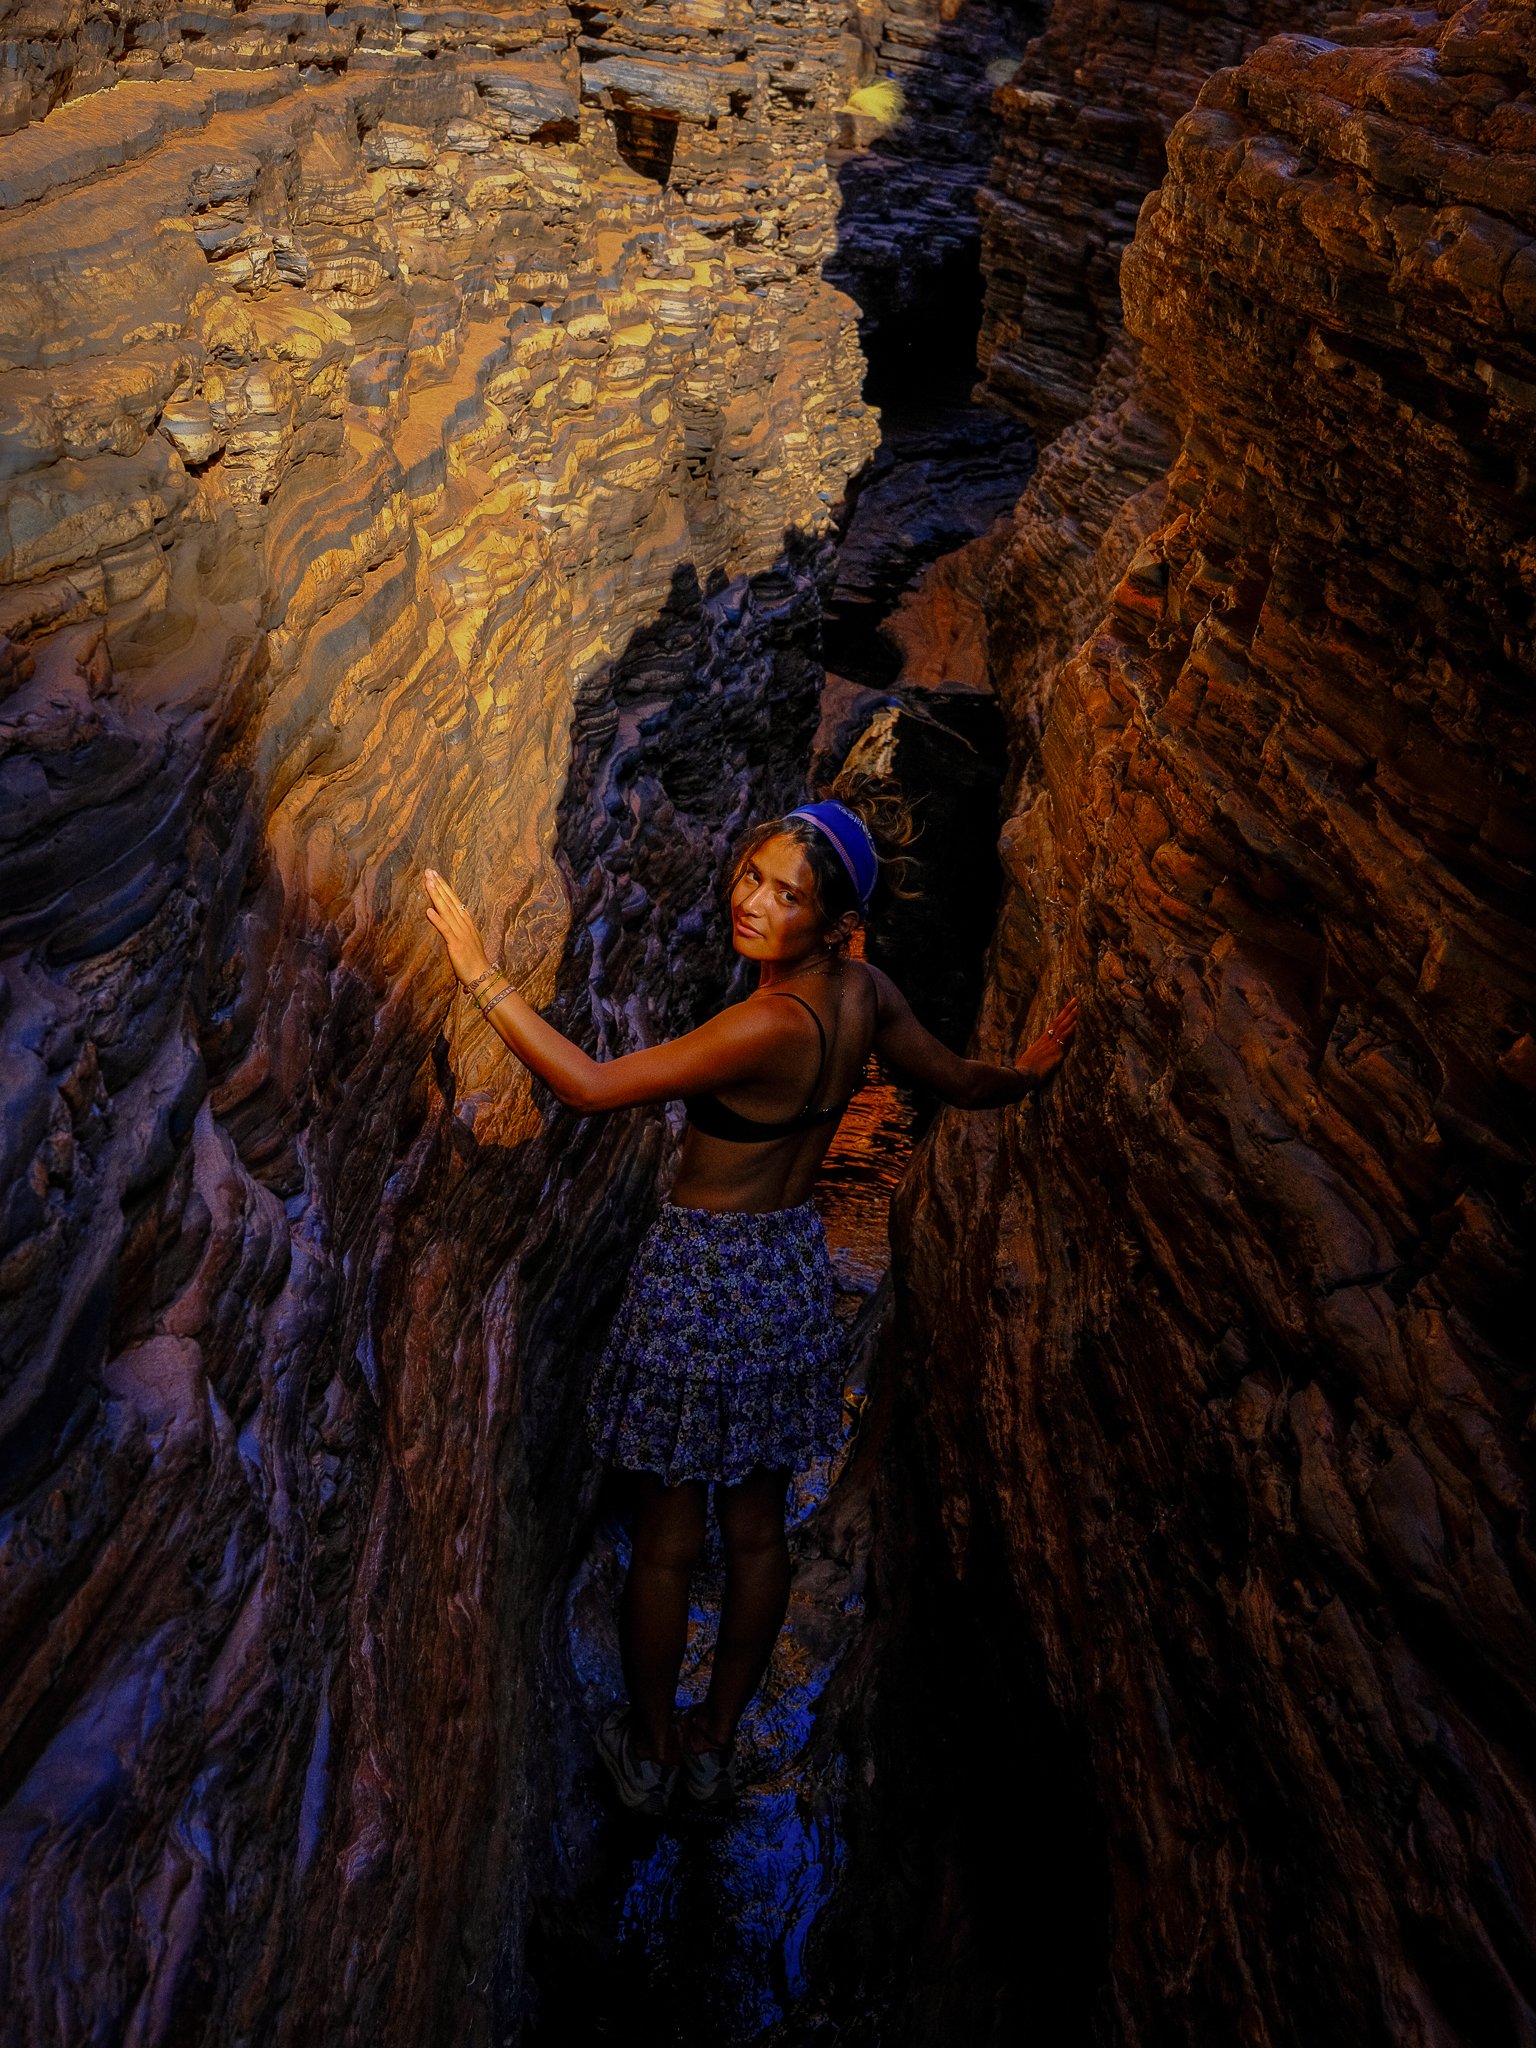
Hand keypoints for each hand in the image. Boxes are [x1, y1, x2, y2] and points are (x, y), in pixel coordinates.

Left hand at [423, 869, 493, 986]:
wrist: (483, 976)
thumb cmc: (474, 961)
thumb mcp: (467, 939)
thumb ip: (458, 928)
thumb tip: (448, 919)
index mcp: (466, 922)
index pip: (454, 900)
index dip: (444, 887)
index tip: (435, 875)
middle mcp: (464, 924)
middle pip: (450, 901)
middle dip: (439, 885)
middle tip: (429, 871)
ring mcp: (460, 933)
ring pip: (447, 910)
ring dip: (437, 895)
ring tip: (428, 882)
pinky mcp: (456, 944)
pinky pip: (445, 930)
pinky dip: (437, 919)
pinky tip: (429, 910)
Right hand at [1015, 996, 1078, 1085]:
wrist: (1022, 1076)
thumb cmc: (1024, 1071)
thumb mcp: (1031, 1060)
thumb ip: (1037, 1057)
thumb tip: (1039, 1058)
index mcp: (1041, 1041)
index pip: (1054, 1026)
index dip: (1061, 1016)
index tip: (1068, 1008)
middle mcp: (1046, 1040)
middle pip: (1058, 1022)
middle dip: (1067, 1010)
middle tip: (1075, 1000)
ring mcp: (1051, 1045)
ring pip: (1062, 1027)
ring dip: (1070, 1017)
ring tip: (1077, 1007)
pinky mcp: (1055, 1052)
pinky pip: (1063, 1038)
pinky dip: (1070, 1030)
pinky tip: (1075, 1023)